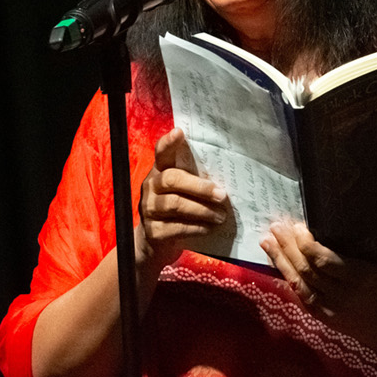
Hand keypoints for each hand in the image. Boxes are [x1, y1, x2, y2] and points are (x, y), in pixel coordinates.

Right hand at [136, 128, 228, 271]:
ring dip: (203, 210)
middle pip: (172, 179)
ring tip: (221, 216)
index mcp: (159, 172)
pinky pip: (177, 227)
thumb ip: (194, 180)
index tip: (180, 132)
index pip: (161, 153)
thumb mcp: (182, 191)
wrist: (155, 244)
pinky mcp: (153, 232)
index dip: (168, 143)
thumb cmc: (176, 210)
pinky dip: (197, 227)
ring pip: (176, 204)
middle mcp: (150, 187)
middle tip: (222, 195)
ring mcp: (149, 209)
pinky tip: (209, 228)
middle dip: (200, 187)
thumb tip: (227, 175)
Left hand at [260, 222, 376, 337]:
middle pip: (306, 268)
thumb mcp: (375, 264)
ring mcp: (328, 307)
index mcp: (359, 276)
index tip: (299, 226)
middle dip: (287, 246)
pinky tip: (276, 262)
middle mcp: (341, 294)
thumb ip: (351, 251)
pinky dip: (286, 276)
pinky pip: (298, 293)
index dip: (306, 242)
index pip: (323, 259)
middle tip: (276, 226)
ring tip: (267, 241)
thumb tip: (322, 226)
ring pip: (298, 281)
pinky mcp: (320, 316)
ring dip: (280, 259)